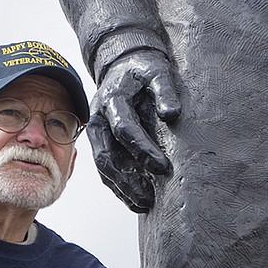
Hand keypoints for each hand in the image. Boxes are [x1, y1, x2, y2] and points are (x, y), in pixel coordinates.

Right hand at [90, 49, 181, 212]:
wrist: (123, 63)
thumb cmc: (143, 69)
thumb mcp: (157, 71)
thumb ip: (165, 90)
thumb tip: (172, 114)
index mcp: (111, 100)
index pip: (125, 129)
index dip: (143, 151)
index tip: (164, 167)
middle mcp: (98, 118)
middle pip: (107, 156)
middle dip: (128, 180)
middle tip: (150, 198)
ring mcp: (96, 132)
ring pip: (103, 167)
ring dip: (122, 188)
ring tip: (144, 204)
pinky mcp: (100, 141)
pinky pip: (105, 168)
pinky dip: (118, 186)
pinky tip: (134, 199)